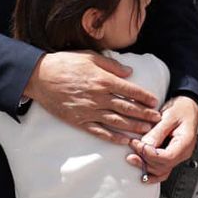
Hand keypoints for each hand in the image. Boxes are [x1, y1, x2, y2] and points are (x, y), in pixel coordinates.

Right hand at [25, 51, 160, 142]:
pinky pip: (99, 131)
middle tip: (157, 119)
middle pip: (127, 107)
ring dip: (133, 127)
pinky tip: (124, 141)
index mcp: (103, 79)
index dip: (144, 97)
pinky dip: (113, 137)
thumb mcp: (89, 57)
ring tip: (147, 131)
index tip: (155, 101)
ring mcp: (89, 110)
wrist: (40, 77)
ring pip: (117, 121)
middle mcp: (99, 96)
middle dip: (144, 114)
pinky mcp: (79, 120)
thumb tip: (129, 72)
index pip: (130, 90)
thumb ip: (111, 65)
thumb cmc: (65, 63)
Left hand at [127, 96, 197, 183]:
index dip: (151, 154)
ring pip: (161, 171)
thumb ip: (158, 131)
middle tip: (133, 145)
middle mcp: (182, 153)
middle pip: (163, 166)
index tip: (139, 144)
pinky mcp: (169, 156)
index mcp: (185, 142)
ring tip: (132, 157)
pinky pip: (162, 170)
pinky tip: (142, 174)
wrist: (188, 107)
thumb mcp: (169, 116)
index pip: (168, 157)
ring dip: (145, 166)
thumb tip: (146, 144)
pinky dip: (151, 173)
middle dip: (145, 159)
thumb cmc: (182, 109)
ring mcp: (176, 156)